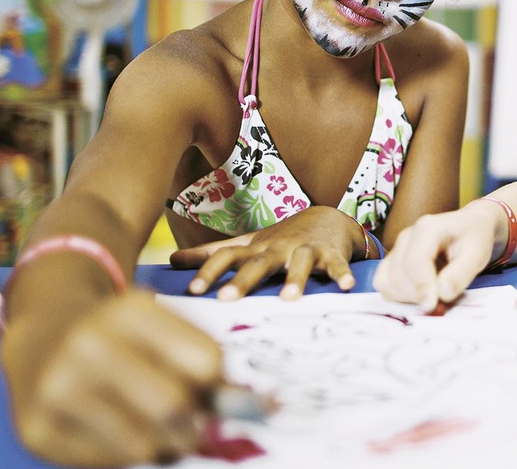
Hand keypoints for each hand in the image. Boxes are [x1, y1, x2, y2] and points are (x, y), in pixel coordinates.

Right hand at [0, 290, 222, 466]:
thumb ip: (205, 364)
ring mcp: (57, 387)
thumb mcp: (160, 328)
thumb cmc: (119, 337)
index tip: (215, 397)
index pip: (205, 362)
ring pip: (142, 444)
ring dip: (163, 448)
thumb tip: (257, 409)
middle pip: (173, 407)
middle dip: (195, 430)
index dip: (220, 389)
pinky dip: (127, 456)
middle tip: (194, 432)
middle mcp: (88, 343)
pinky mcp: (36, 429)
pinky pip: (109, 461)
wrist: (42, 336)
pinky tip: (117, 435)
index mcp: (129, 310)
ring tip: (157, 434)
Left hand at [171, 205, 361, 299]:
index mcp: (256, 249)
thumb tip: (171, 260)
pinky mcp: (331, 255)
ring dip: (295, 278)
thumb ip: (212, 254)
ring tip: (289, 298)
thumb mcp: (247, 244)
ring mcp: (305, 250)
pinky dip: (341, 274)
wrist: (327, 218)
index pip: (227, 257)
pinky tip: (345, 286)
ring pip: (299, 263)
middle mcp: (278, 249)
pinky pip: (336, 265)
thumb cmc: (281, 239)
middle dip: (244, 280)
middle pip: (259, 263)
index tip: (192, 291)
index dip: (209, 271)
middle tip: (227, 299)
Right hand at [374, 202, 503, 310]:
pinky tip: (419, 295)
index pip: (415, 261)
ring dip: (406, 297)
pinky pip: (383, 283)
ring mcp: (396, 248)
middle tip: (441, 303)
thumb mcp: (478, 254)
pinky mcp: (392, 260)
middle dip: (417, 295)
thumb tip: (442, 293)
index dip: (422, 287)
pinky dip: (397, 295)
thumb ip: (461, 274)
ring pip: (387, 281)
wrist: (468, 228)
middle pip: (399, 274)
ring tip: (432, 297)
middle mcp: (406, 236)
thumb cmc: (474, 239)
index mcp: (427, 228)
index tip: (432, 306)